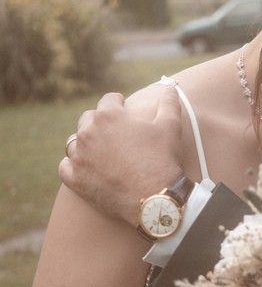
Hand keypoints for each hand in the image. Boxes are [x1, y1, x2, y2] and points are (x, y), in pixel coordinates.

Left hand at [59, 87, 184, 225]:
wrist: (155, 199)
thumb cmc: (163, 159)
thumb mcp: (171, 126)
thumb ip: (169, 102)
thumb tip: (171, 88)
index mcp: (109, 116)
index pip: (108, 100)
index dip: (118, 103)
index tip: (123, 108)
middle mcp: (88, 133)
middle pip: (88, 118)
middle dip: (100, 121)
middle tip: (113, 131)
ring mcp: (79, 157)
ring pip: (74, 142)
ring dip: (85, 143)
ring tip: (99, 150)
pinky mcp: (76, 180)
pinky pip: (65, 167)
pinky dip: (73, 166)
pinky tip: (84, 167)